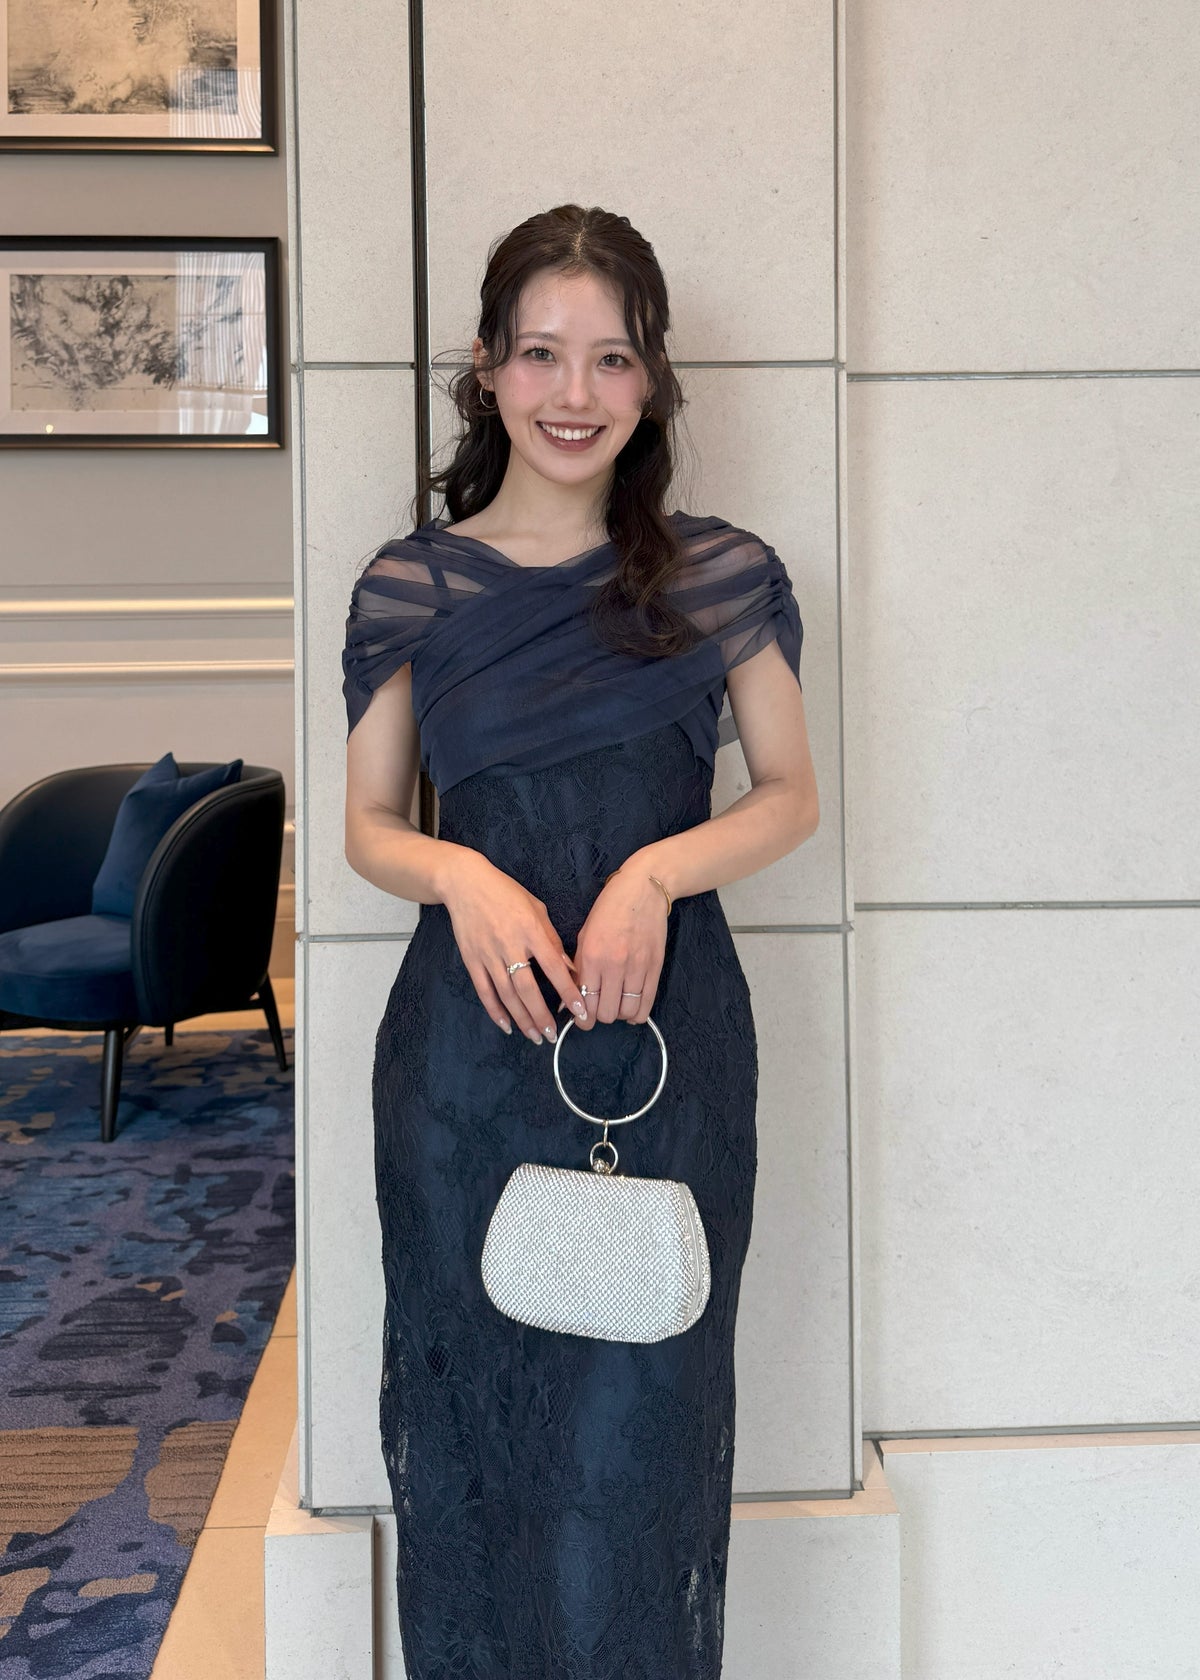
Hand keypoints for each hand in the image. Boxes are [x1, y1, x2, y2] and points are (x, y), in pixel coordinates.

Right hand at [441, 850, 587, 1043]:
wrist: (465, 884)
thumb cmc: (506, 893)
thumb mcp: (536, 909)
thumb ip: (552, 939)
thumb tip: (569, 968)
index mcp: (530, 930)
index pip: (554, 967)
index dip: (568, 991)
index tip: (580, 1010)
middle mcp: (509, 945)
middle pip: (528, 988)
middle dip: (542, 1015)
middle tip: (553, 1035)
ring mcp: (488, 954)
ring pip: (506, 995)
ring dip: (522, 1019)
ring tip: (535, 1036)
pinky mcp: (472, 960)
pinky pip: (484, 991)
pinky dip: (495, 1011)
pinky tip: (506, 1025)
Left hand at [564, 865, 667, 1030]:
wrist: (643, 889)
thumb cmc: (609, 909)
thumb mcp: (584, 935)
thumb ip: (577, 968)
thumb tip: (569, 1000)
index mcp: (592, 956)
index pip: (584, 1003)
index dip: (582, 1018)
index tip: (582, 1018)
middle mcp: (614, 965)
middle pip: (606, 1013)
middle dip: (600, 1017)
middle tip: (599, 1008)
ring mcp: (637, 967)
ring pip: (627, 1012)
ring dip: (619, 1014)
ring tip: (616, 1005)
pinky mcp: (655, 967)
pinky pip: (647, 1004)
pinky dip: (637, 1013)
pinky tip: (631, 1009)